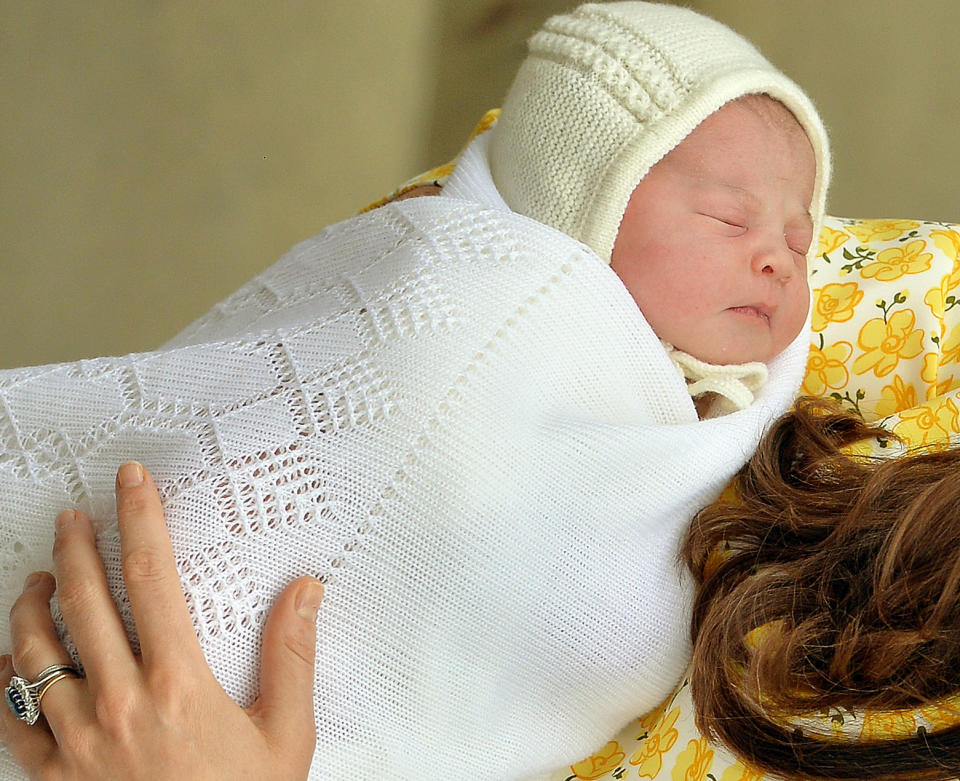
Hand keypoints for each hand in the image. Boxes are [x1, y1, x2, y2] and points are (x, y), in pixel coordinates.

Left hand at [0, 462, 322, 779]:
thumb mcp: (285, 735)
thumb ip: (291, 656)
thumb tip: (304, 592)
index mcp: (177, 683)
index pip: (150, 576)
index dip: (139, 517)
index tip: (130, 482)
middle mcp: (117, 702)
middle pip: (83, 600)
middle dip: (73, 547)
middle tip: (73, 519)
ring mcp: (77, 741)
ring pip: (34, 651)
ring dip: (32, 603)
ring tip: (37, 578)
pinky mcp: (53, 778)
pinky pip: (9, 718)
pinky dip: (3, 680)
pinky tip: (9, 659)